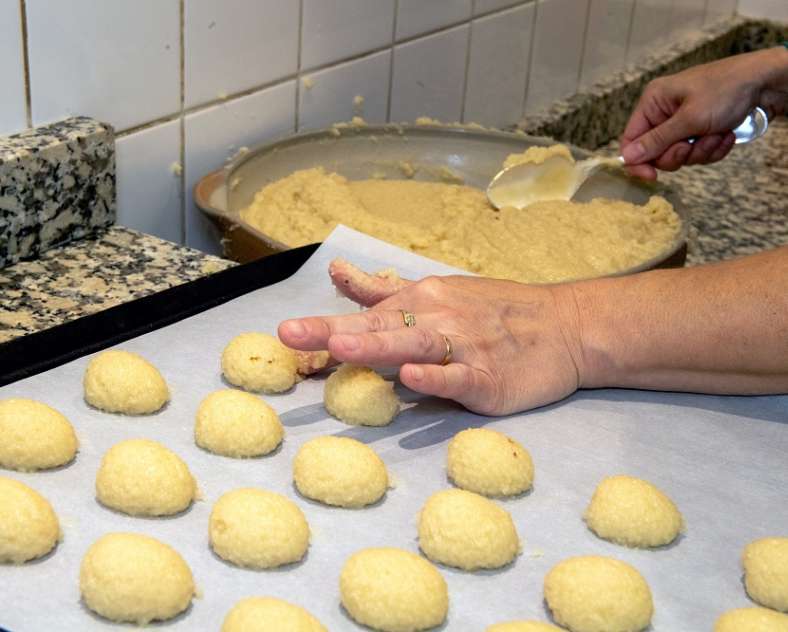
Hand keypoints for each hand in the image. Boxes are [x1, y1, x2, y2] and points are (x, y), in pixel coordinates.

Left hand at [279, 260, 583, 415]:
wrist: (564, 326)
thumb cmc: (495, 311)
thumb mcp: (437, 290)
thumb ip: (383, 290)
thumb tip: (337, 273)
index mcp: (419, 299)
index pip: (363, 314)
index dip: (322, 327)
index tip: (283, 335)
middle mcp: (436, 318)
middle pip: (378, 325)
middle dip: (331, 330)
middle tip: (289, 334)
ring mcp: (463, 347)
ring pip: (414, 343)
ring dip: (377, 345)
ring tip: (340, 347)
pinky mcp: (488, 378)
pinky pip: (458, 376)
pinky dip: (435, 375)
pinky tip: (412, 375)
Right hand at [621, 47, 787, 178]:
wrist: (767, 82)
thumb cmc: (726, 90)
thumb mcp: (689, 119)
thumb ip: (657, 141)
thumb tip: (626, 158)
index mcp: (653, 102)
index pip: (631, 140)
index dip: (638, 161)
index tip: (652, 177)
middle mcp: (664, 113)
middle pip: (656, 153)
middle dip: (679, 154)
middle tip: (693, 144)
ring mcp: (683, 122)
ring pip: (679, 156)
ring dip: (700, 151)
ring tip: (717, 134)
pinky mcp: (700, 130)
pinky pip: (697, 153)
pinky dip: (713, 148)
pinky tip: (726, 135)